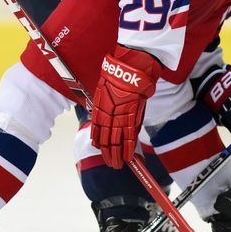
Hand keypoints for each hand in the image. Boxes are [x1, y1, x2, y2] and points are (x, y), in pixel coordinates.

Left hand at [90, 45, 161, 168]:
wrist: (133, 66)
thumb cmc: (120, 74)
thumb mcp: (105, 86)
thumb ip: (105, 102)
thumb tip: (104, 114)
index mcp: (100, 106)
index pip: (97, 129)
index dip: (98, 142)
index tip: (99, 150)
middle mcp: (108, 113)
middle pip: (106, 138)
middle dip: (108, 153)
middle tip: (110, 163)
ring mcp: (120, 115)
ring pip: (116, 140)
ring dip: (117, 155)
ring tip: (118, 165)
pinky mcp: (133, 115)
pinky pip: (130, 136)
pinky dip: (129, 148)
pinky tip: (129, 157)